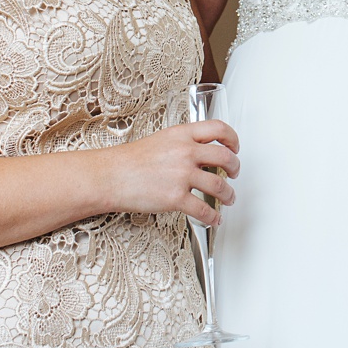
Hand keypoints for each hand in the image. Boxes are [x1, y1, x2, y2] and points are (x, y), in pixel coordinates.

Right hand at [102, 119, 238, 225]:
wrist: (112, 175)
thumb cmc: (133, 159)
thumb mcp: (163, 138)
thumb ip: (184, 141)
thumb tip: (202, 149)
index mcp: (183, 134)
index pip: (219, 129)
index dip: (232, 138)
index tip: (235, 147)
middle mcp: (186, 152)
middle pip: (225, 157)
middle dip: (235, 168)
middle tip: (235, 173)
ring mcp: (181, 175)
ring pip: (219, 185)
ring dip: (229, 194)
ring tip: (229, 198)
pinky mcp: (175, 198)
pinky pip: (203, 210)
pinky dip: (213, 216)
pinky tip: (214, 218)